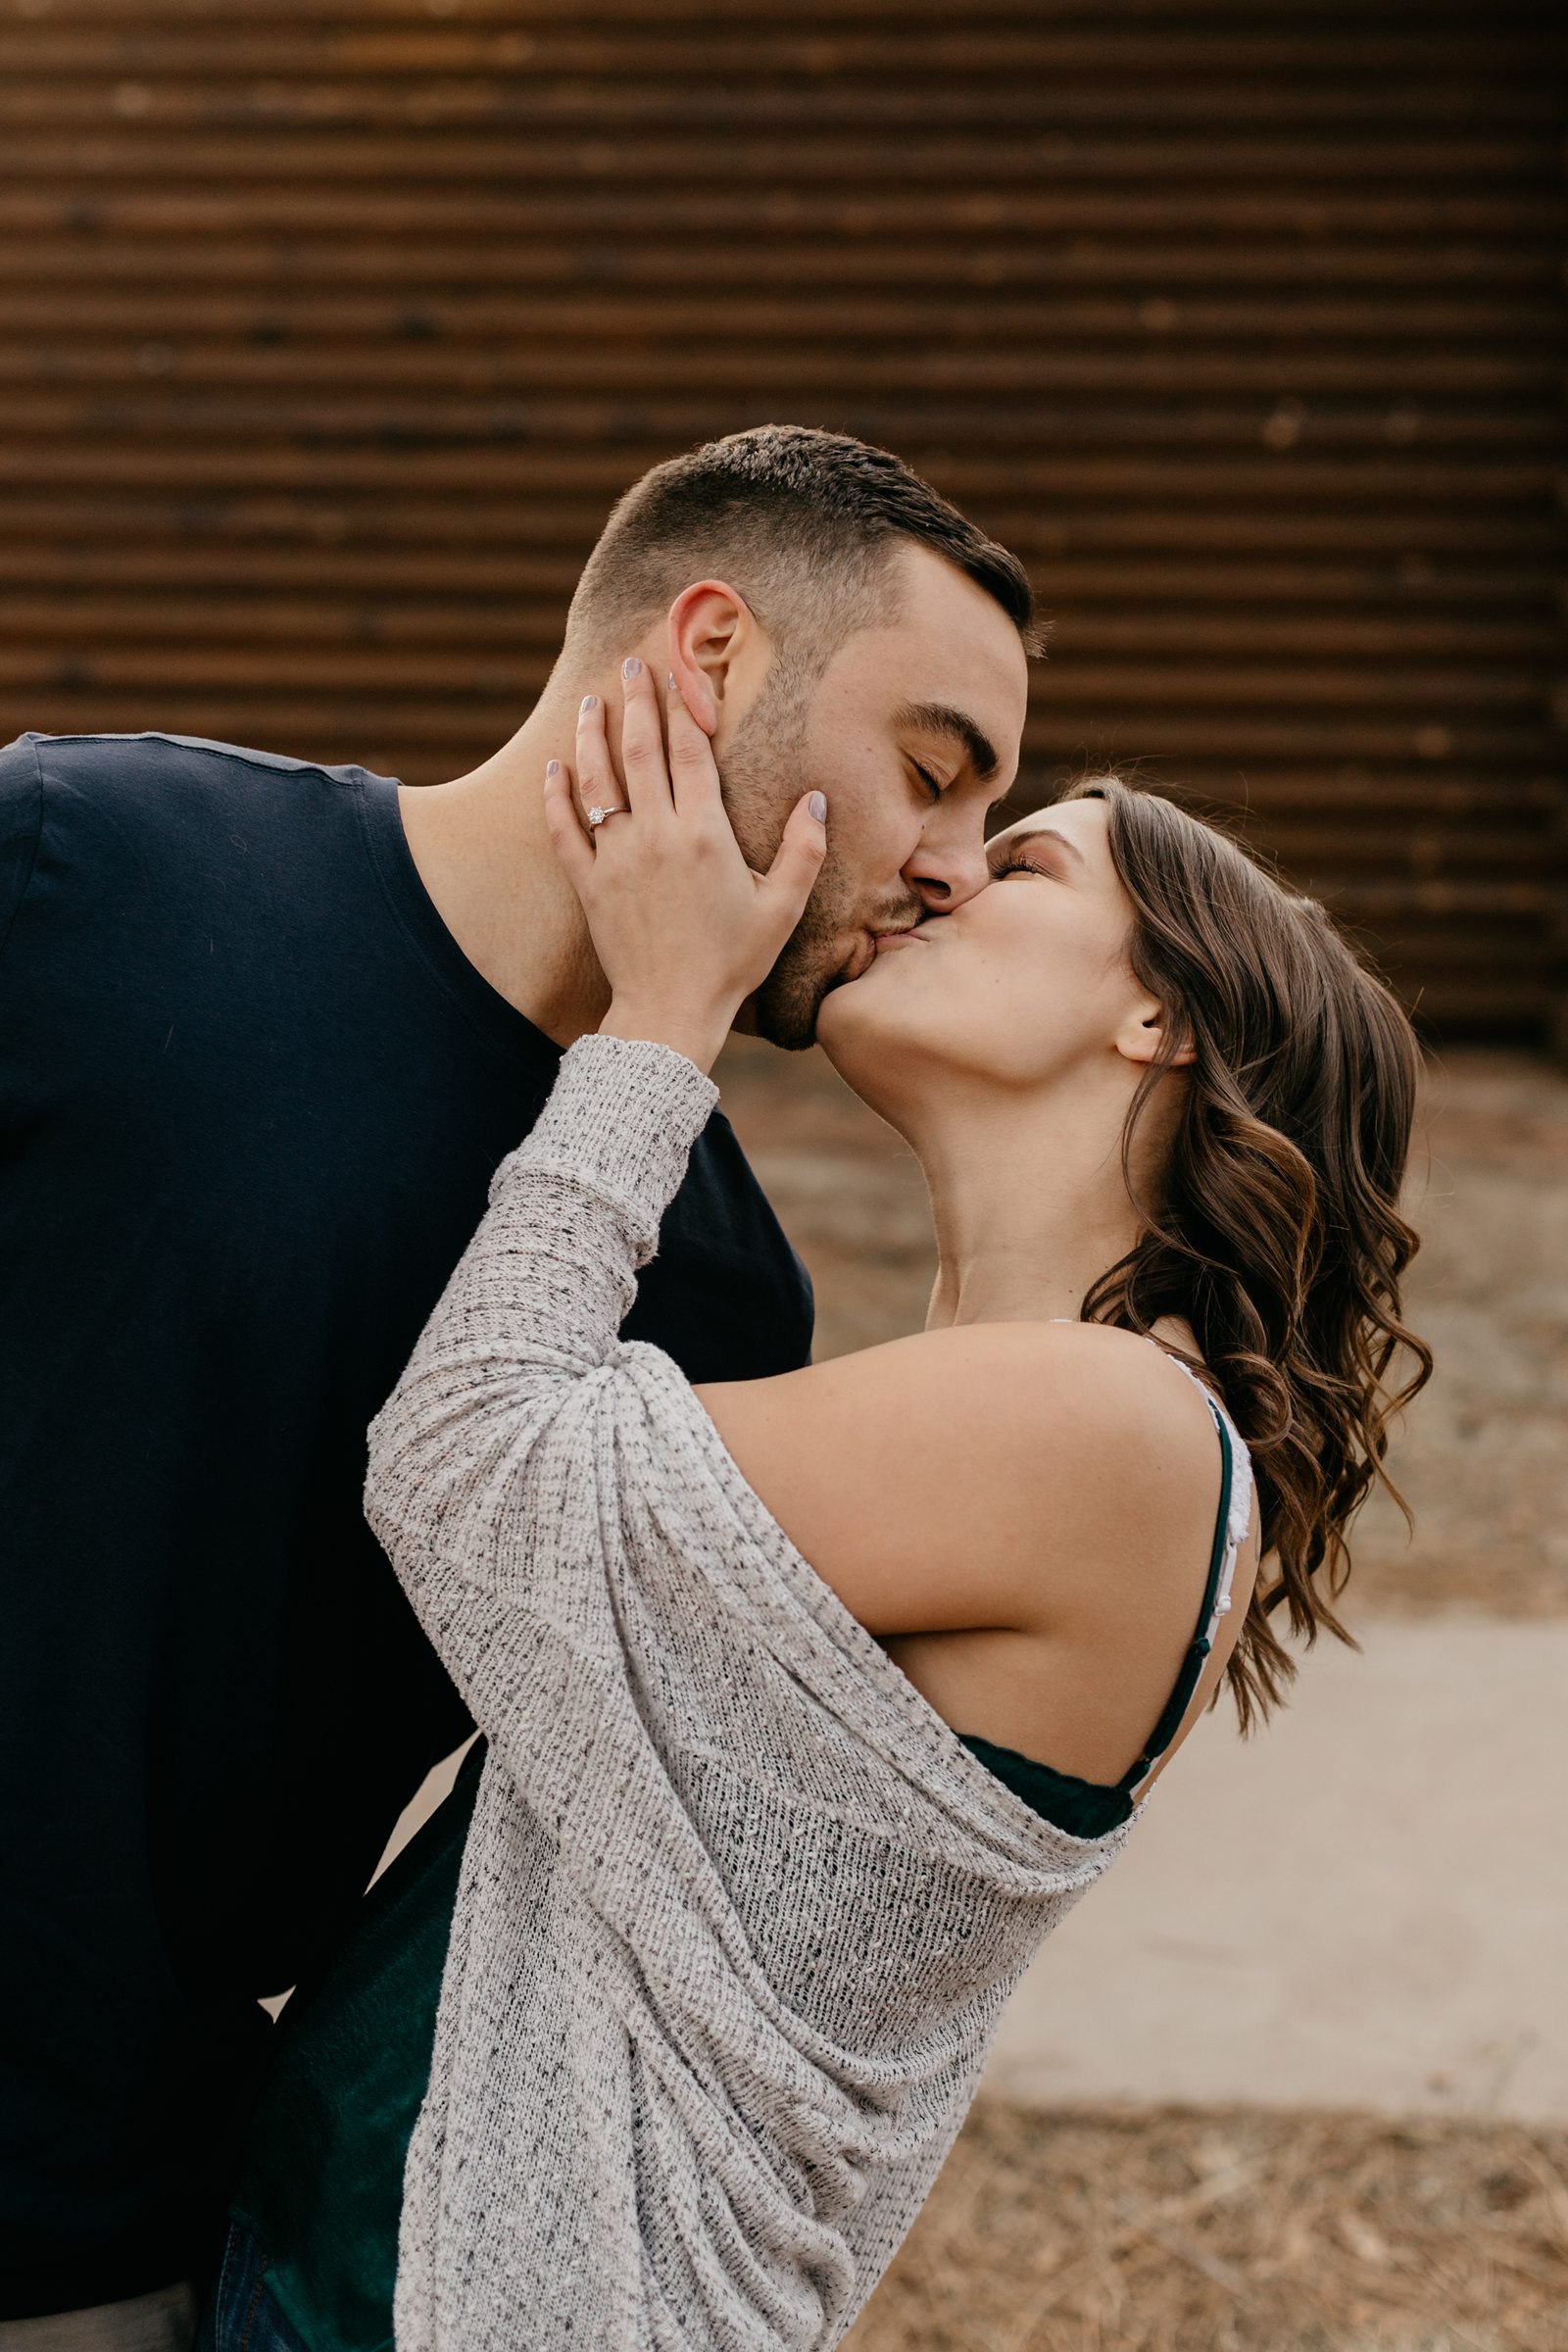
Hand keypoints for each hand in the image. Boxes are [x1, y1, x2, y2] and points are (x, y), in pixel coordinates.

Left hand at [543, 656, 827, 1071]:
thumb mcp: (782, 908)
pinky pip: (564, 829)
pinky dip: (555, 795)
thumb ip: (805, 849)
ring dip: (591, 736)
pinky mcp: (588, 883)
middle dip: (635, 702)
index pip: (690, 753)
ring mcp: (616, 857)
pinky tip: (552, 767)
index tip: (677, 673)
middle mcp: (656, 835)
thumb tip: (817, 798)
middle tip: (630, 665)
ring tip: (589, 702)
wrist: (672, 1009)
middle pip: (640, 752)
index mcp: (704, 833)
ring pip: (597, 781)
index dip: (683, 707)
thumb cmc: (732, 961)